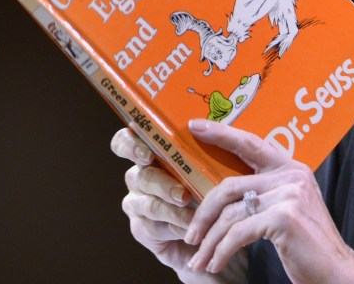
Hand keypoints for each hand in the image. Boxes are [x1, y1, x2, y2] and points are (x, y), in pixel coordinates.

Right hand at [110, 127, 246, 283]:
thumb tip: (197, 124)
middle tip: (180, 193)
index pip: (128, 140)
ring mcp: (138, 203)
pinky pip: (153, 226)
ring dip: (171, 209)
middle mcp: (142, 176)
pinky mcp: (142, 228)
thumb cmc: (221, 189)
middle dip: (159, 183)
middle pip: (136, 175)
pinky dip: (175, 226)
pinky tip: (192, 228)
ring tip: (195, 214)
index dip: (129, 144)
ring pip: (145, 203)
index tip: (148, 153)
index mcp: (154, 154)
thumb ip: (213, 141)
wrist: (220, 229)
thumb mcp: (224, 162)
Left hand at [183, 120, 353, 282]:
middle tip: (190, 235)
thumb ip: (267, 192)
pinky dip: (222, 251)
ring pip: (230, 213)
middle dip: (204, 213)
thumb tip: (225, 193)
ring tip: (200, 260)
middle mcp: (291, 176)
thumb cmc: (309, 244)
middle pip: (230, 185)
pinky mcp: (284, 217)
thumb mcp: (289, 208)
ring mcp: (289, 194)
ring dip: (210, 241)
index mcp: (291, 169)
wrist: (337, 271)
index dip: (221, 134)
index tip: (195, 127)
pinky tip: (216, 263)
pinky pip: (238, 233)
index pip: (251, 144)